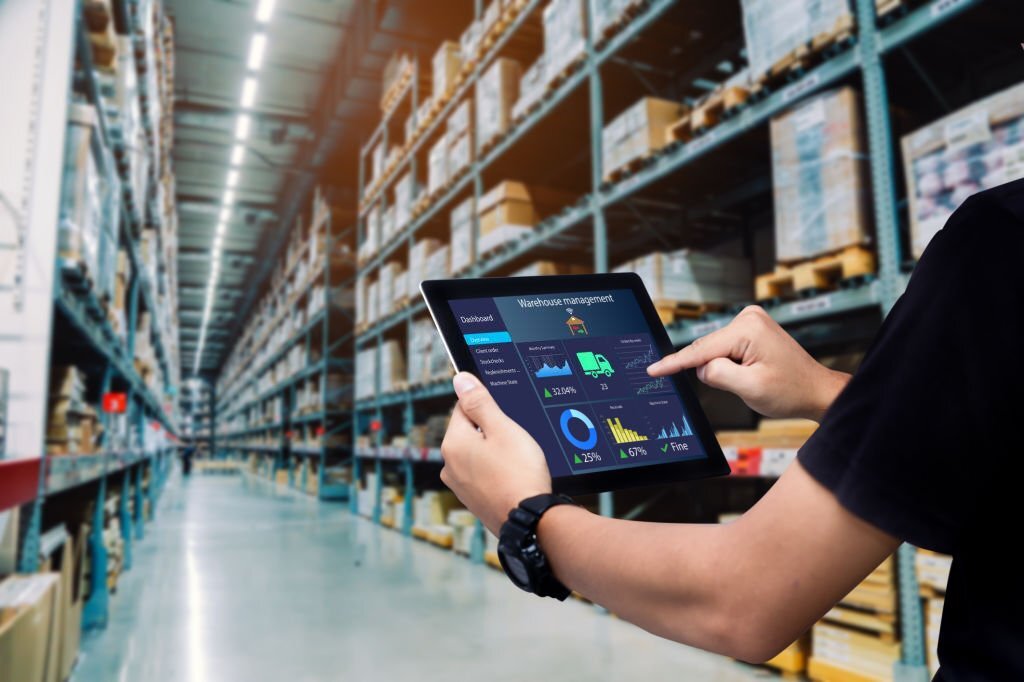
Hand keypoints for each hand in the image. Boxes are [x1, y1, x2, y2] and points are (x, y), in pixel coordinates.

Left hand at [440, 372, 551, 533]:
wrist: (530, 520)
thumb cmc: (519, 473)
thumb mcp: (503, 429)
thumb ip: (480, 402)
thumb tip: (460, 379)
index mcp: (453, 443)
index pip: (463, 407)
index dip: (487, 407)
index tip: (506, 415)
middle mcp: (449, 465)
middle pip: (470, 431)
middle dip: (491, 430)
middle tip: (516, 439)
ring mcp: (459, 485)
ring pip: (477, 454)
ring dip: (494, 452)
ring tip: (517, 460)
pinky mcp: (473, 500)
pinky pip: (482, 474)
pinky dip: (496, 471)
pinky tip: (514, 475)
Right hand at [647, 306, 849, 420]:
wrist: (815, 390)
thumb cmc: (790, 391)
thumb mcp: (750, 388)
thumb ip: (717, 375)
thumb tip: (701, 367)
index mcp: (748, 329)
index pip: (701, 350)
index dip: (674, 363)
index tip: (652, 370)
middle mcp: (748, 318)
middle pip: (708, 350)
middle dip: (714, 371)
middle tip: (743, 384)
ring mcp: (750, 321)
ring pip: (715, 351)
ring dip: (725, 369)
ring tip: (754, 378)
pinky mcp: (751, 329)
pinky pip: (724, 350)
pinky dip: (729, 365)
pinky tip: (751, 372)